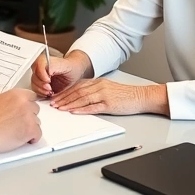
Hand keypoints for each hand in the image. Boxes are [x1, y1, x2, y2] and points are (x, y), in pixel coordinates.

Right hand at [0, 84, 41, 153]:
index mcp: (16, 95)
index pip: (31, 96)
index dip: (27, 104)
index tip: (22, 110)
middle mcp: (25, 104)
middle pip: (35, 109)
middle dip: (29, 116)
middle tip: (18, 122)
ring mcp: (29, 117)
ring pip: (37, 122)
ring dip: (30, 127)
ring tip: (18, 132)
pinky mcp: (30, 130)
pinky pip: (38, 134)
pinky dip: (33, 138)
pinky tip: (25, 139)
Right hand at [30, 51, 91, 96]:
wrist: (75, 73)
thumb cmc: (72, 68)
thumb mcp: (66, 66)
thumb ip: (54, 66)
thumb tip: (46, 70)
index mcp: (45, 60)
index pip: (37, 66)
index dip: (41, 74)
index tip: (48, 80)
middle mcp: (40, 67)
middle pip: (34, 76)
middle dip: (41, 84)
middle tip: (50, 88)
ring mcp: (39, 76)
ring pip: (33, 84)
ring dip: (41, 90)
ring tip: (50, 91)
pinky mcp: (40, 84)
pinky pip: (35, 90)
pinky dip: (41, 93)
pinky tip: (48, 93)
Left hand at [51, 79, 166, 115]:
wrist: (141, 96)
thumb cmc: (125, 95)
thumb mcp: (108, 89)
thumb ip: (94, 91)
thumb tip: (79, 99)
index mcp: (98, 82)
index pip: (77, 87)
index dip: (64, 92)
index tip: (55, 98)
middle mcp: (99, 86)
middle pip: (77, 92)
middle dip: (63, 98)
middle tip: (53, 104)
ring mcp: (104, 94)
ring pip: (82, 98)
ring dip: (69, 103)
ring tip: (59, 108)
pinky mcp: (109, 103)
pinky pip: (93, 106)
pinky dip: (82, 109)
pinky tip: (74, 112)